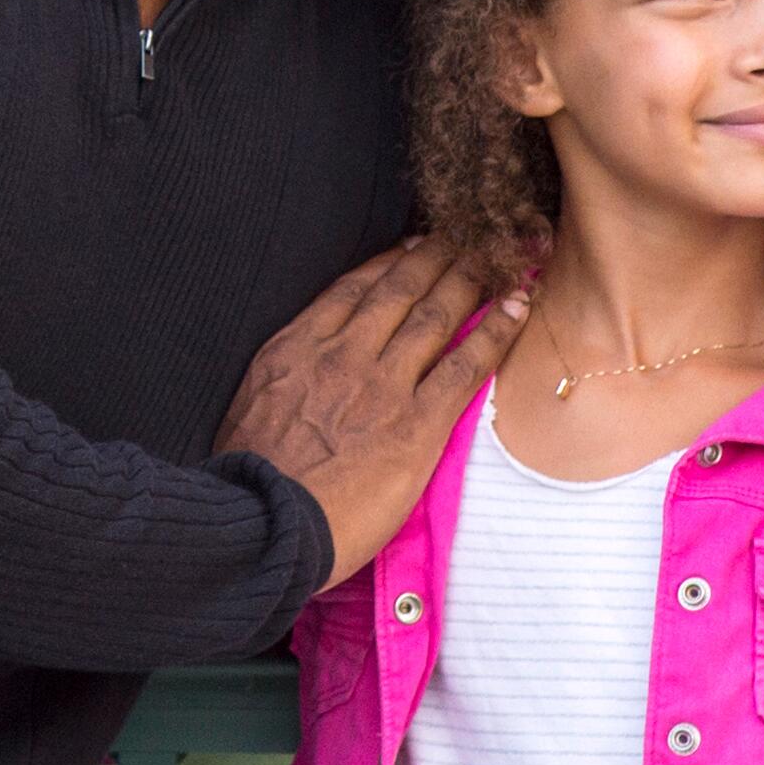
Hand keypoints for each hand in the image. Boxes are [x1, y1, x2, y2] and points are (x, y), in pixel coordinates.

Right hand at [216, 238, 515, 584]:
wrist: (262, 529)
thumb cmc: (248, 485)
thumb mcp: (246, 410)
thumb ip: (279, 381)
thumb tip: (294, 380)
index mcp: (295, 349)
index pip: (352, 288)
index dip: (389, 262)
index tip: (412, 247)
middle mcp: (341, 355)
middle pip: (400, 289)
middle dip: (438, 255)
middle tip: (467, 235)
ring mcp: (380, 386)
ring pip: (435, 315)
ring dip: (471, 279)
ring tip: (497, 258)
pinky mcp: (415, 424)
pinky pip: (464, 365)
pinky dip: (495, 330)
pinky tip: (518, 307)